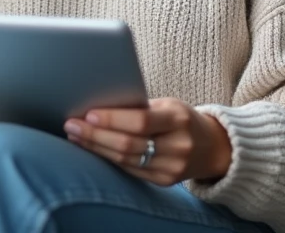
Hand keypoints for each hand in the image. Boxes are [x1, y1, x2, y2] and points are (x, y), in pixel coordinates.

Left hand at [63, 97, 231, 185]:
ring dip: (96, 148)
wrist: (212, 147)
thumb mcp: (168, 105)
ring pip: (126, 160)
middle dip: (96, 135)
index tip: (88, 114)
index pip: (141, 121)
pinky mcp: (164, 181)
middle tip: (71, 125)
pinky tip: (93, 149)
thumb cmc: (182, 118)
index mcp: (178, 119)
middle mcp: (177, 145)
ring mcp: (172, 167)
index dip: (113, 119)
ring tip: (76, 136)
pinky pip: (130, 170)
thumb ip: (140, 107)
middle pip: (128, 144)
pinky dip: (108, 159)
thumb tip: (99, 104)